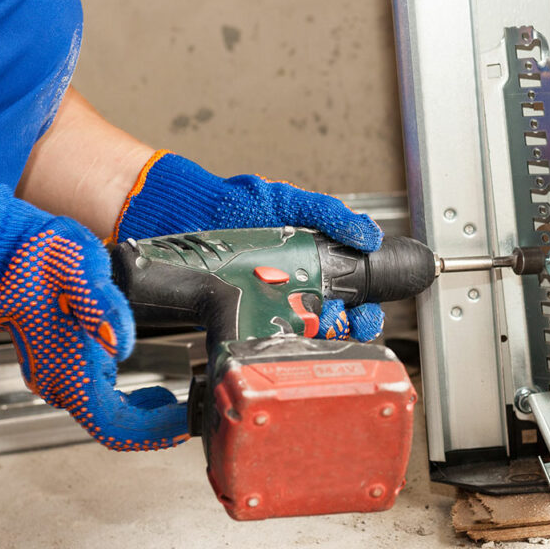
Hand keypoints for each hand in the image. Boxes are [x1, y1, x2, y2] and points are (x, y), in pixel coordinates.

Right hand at [0, 184, 186, 449]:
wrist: (12, 248)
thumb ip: (101, 305)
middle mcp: (55, 380)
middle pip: (109, 427)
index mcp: (64, 366)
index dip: (150, 432)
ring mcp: (54, 376)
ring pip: (102, 416)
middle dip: (151, 427)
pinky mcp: (58, 367)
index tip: (182, 425)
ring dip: (139, 417)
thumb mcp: (80, 268)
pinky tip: (147, 392)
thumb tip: (118, 344)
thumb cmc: (45, 255)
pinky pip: (95, 400)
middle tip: (187, 412)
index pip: (111, 424)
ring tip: (172, 402)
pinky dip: (126, 405)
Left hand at [111, 151, 384, 341]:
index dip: (365, 310)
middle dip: (347, 330)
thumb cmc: (232, 203)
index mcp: (312, 263)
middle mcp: (293, 289)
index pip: (351, 295)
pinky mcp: (240, 318)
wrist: (180, 213)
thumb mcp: (288, 202)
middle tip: (346, 326)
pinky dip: (278, 347)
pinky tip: (284, 342)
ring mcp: (266, 306)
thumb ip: (328, 213)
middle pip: (333, 324)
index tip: (368, 313)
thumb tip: (369, 234)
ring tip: (317, 331)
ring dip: (316, 340)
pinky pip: (265, 341)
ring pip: (303, 336)